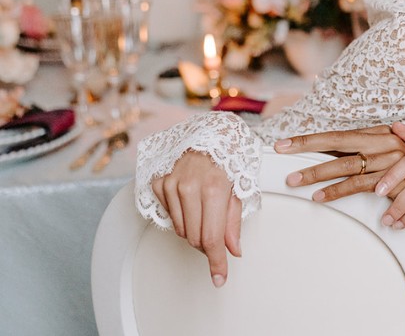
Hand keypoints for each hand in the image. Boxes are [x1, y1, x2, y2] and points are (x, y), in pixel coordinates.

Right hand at [150, 151, 241, 286]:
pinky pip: (170, 216)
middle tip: (218, 235)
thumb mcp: (240, 183)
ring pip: (182, 231)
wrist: (207, 129)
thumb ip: (234, 220)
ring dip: (195, 229)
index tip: (219, 278)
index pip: (211, 238)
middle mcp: (190, 186)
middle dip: (208, 245)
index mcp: (214, 186)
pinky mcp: (160, 184)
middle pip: (195, 239)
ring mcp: (171, 185)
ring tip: (207, 209)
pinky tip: (192, 199)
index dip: (216, 262)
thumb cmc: (228, 153)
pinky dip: (182, 215)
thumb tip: (233, 250)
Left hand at [274, 126, 404, 203]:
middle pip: (338, 142)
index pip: (338, 134)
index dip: (311, 139)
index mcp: (380, 133)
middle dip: (307, 146)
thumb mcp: (391, 155)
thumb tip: (340, 153)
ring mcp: (388, 160)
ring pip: (345, 165)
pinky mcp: (392, 180)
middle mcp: (383, 142)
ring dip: (317, 174)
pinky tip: (320, 197)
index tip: (286, 143)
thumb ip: (368, 152)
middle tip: (282, 151)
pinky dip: (337, 191)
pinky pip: (358, 185)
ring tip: (295, 180)